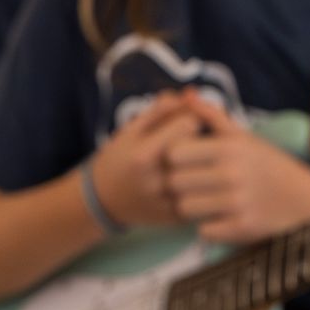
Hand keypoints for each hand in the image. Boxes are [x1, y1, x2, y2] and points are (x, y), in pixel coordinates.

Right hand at [89, 91, 199, 227]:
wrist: (102, 201)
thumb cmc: (118, 158)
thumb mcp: (131, 130)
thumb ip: (160, 109)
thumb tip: (191, 93)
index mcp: (143, 155)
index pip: (189, 125)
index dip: (190, 119)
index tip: (185, 121)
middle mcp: (156, 180)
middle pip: (200, 149)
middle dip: (201, 140)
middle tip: (194, 140)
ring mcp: (168, 201)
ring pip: (206, 174)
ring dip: (206, 163)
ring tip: (197, 159)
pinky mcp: (177, 217)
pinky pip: (203, 194)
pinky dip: (204, 184)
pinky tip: (197, 178)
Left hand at [164, 94, 309, 242]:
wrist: (309, 201)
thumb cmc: (269, 166)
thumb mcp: (245, 137)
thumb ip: (212, 116)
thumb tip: (187, 95)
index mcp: (229, 147)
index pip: (173, 153)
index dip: (175, 160)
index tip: (186, 164)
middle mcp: (232, 172)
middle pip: (174, 182)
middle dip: (180, 185)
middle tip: (195, 186)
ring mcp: (238, 202)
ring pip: (184, 208)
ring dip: (192, 207)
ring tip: (208, 202)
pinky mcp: (243, 228)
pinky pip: (203, 231)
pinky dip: (210, 228)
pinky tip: (223, 219)